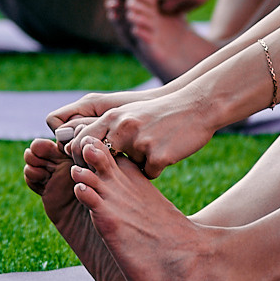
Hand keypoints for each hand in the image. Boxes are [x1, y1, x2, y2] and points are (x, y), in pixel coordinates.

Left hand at [52, 89, 220, 178]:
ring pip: (128, 169)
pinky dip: (156, 168)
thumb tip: (83, 146)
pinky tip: (167, 154)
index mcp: (113, 117)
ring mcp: (140, 143)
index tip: (91, 163)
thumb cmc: (161, 113)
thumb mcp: (130, 113)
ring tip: (153, 149)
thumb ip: (109, 127)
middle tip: (114, 172)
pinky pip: (149, 173)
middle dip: (102, 169)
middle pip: (99, 158)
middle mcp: (122, 128)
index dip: (82, 156)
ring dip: (137, 165)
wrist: (197, 107)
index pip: (83, 141)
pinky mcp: (158, 156)